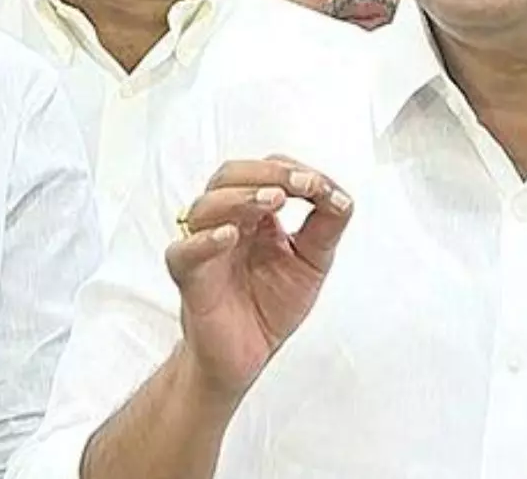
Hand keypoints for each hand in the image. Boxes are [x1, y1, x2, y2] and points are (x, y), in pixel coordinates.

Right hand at [166, 156, 352, 404]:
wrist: (246, 356)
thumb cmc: (269, 306)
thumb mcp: (312, 261)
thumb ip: (326, 226)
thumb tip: (342, 197)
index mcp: (255, 214)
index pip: (266, 171)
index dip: (293, 171)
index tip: (320, 185)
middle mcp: (226, 222)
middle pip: (231, 176)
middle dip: (269, 173)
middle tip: (302, 184)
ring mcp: (205, 247)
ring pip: (206, 206)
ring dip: (242, 197)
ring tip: (273, 201)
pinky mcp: (190, 278)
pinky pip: (184, 252)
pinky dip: (204, 240)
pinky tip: (229, 236)